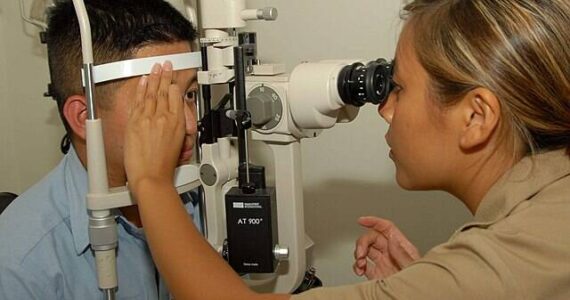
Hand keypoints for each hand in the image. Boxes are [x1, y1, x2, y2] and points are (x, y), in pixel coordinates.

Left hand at [124, 62, 184, 193]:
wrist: (151, 177)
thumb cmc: (164, 167)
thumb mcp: (178, 145)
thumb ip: (174, 129)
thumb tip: (171, 121)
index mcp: (177, 123)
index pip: (176, 97)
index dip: (174, 85)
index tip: (173, 79)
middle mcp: (163, 118)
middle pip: (164, 91)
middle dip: (165, 76)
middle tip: (166, 65)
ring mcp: (148, 119)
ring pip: (151, 93)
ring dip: (154, 78)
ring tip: (155, 68)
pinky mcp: (135, 122)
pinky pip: (139, 101)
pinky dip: (141, 89)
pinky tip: (142, 81)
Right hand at [353, 216, 419, 279]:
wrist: (414, 297)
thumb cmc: (422, 284)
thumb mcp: (413, 265)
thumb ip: (402, 252)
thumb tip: (392, 239)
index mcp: (401, 247)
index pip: (386, 228)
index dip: (374, 221)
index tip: (362, 220)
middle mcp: (391, 253)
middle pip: (372, 238)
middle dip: (362, 243)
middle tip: (360, 254)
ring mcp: (383, 263)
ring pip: (365, 251)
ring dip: (358, 255)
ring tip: (361, 265)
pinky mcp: (376, 275)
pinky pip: (363, 266)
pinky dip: (357, 267)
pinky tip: (360, 271)